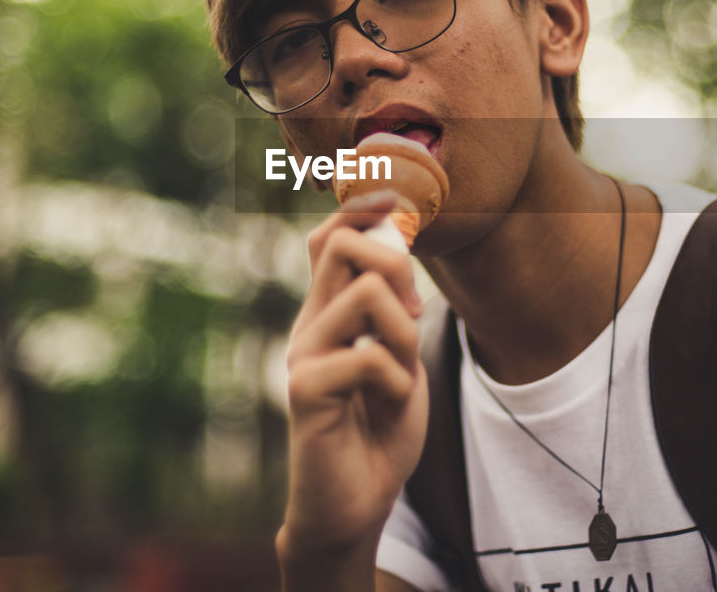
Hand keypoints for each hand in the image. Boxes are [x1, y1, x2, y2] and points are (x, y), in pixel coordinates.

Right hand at [278, 190, 429, 563]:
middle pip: (341, 243)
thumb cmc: (377, 430)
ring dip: (406, 333)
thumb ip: (396, 311)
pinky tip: (390, 405)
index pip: (330, 238)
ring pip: (368, 292)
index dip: (363, 211)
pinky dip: (399, 380)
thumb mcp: (400, 358)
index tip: (400, 211)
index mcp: (328, 313)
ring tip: (403, 371)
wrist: (354, 505)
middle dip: (396, 262)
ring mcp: (304, 356)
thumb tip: (402, 248)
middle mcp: (309, 325)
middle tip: (412, 312)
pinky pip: (370, 356)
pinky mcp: (307, 392)